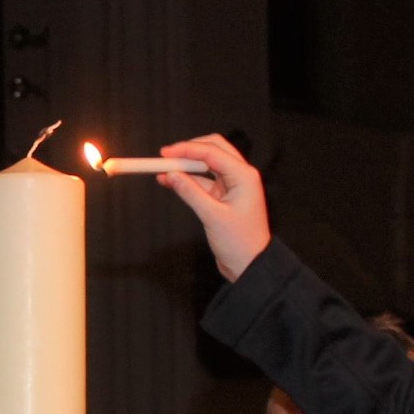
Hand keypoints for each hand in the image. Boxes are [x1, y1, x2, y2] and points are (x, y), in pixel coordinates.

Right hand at [158, 132, 269, 280]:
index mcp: (244, 176)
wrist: (250, 264)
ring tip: (164, 170)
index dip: (187, 149)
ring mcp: (232, 185)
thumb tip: (171, 175)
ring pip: (207, 164)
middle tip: (166, 156)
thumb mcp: (212, 216)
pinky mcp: (223, 196)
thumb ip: (190, 192)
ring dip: (186, 165)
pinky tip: (171, 181)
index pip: (212, 152)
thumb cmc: (239, 242)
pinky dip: (188, 179)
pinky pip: (204, 181)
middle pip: (213, 149)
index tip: (165, 153)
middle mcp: (240, 175)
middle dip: (189, 150)